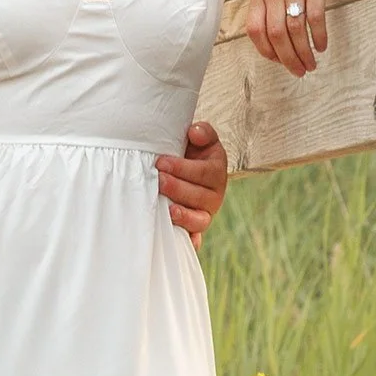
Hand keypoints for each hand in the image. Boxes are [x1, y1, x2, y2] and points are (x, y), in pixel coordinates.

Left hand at [156, 121, 228, 236]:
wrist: (182, 168)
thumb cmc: (188, 152)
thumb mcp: (197, 138)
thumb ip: (201, 132)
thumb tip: (195, 133)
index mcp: (216, 171)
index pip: (204, 172)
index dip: (183, 168)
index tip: (161, 162)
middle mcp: (214, 195)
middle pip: (201, 196)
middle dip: (179, 189)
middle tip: (159, 180)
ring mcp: (205, 214)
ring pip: (200, 219)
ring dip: (184, 215)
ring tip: (168, 209)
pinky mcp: (195, 228)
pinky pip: (196, 238)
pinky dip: (191, 241)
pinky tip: (182, 242)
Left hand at [244, 0, 348, 77]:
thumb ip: (271, 12)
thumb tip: (274, 50)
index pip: (255, 30)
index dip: (266, 51)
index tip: (280, 63)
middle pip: (275, 33)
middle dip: (287, 58)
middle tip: (300, 71)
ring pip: (294, 28)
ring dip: (303, 52)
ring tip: (312, 64)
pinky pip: (315, 16)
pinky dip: (317, 36)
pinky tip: (322, 46)